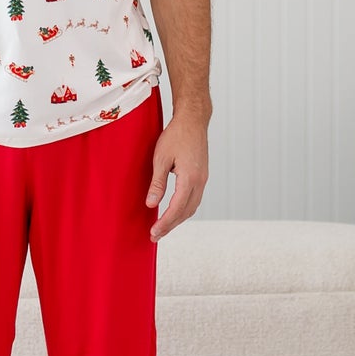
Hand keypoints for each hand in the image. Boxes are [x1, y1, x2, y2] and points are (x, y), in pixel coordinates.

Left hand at [146, 108, 208, 240]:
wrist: (193, 120)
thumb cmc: (176, 135)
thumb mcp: (160, 158)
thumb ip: (157, 183)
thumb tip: (150, 204)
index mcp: (190, 178)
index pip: (176, 208)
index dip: (165, 223)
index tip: (154, 232)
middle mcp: (200, 181)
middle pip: (186, 212)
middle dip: (170, 225)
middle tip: (155, 235)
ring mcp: (203, 179)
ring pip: (192, 207)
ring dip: (178, 219)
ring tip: (163, 227)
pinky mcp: (202, 176)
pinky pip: (194, 199)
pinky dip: (184, 209)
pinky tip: (174, 211)